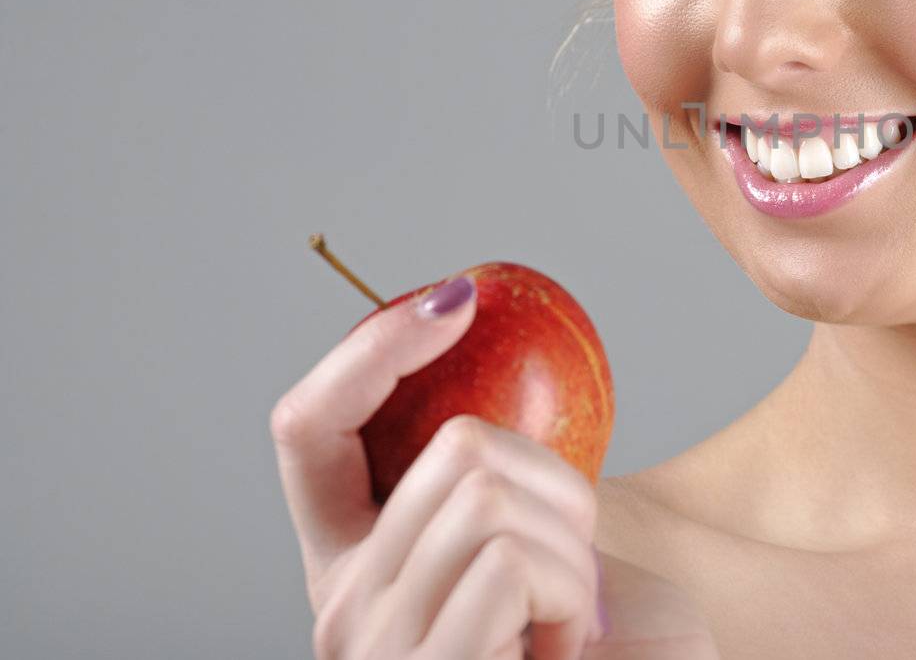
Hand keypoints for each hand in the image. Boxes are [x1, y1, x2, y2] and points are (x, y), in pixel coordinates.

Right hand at [270, 275, 605, 658]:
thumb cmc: (603, 639)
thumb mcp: (540, 534)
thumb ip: (494, 470)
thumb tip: (478, 323)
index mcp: (353, 559)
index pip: (307, 427)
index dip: (369, 349)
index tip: (458, 296)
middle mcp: (339, 608)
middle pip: (453, 447)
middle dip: (557, 485)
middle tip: (573, 571)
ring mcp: (379, 652)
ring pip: (487, 498)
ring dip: (573, 550)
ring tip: (570, 622)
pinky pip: (512, 567)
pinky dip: (573, 599)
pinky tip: (566, 654)